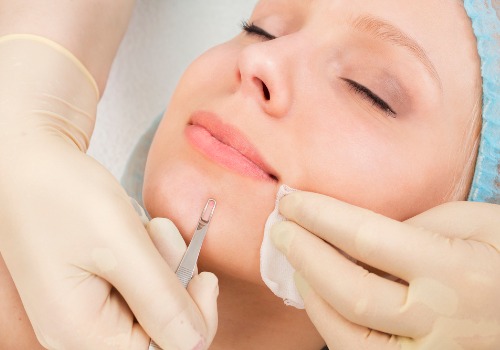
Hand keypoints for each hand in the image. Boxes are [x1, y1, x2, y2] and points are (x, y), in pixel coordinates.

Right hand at [0, 35, 216, 348]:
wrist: (30, 161)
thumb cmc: (63, 197)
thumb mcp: (121, 248)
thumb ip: (161, 302)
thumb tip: (197, 342)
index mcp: (82, 333)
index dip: (194, 321)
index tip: (205, 280)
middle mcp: (83, 329)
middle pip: (161, 327)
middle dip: (174, 281)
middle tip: (160, 238)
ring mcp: (90, 305)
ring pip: (157, 300)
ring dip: (164, 261)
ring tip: (144, 227)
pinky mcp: (99, 282)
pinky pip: (143, 280)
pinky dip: (151, 254)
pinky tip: (136, 229)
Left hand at [271, 191, 499, 348]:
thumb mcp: (476, 224)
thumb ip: (415, 225)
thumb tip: (353, 232)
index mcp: (454, 271)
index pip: (366, 238)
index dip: (319, 216)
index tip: (291, 202)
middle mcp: (439, 319)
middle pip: (349, 289)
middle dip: (304, 254)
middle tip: (281, 229)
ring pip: (347, 335)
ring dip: (311, 294)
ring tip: (295, 263)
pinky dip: (330, 325)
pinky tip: (320, 297)